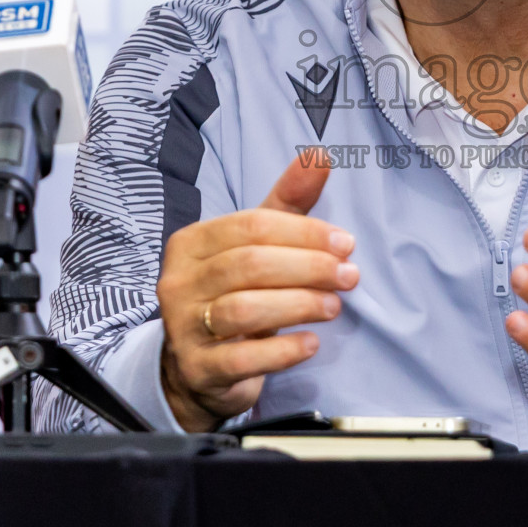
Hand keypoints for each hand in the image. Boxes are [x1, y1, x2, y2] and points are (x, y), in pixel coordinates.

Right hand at [157, 151, 358, 431]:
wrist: (199, 369)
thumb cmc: (234, 294)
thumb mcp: (256, 247)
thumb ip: (287, 204)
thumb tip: (320, 157)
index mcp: (191, 243)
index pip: (251, 226)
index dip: (304, 232)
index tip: (345, 243)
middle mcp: (179, 282)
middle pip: (249, 264)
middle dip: (308, 267)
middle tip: (348, 275)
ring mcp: (183, 328)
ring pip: (243, 309)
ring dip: (299, 304)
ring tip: (334, 306)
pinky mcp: (198, 370)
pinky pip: (242, 358)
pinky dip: (283, 350)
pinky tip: (311, 343)